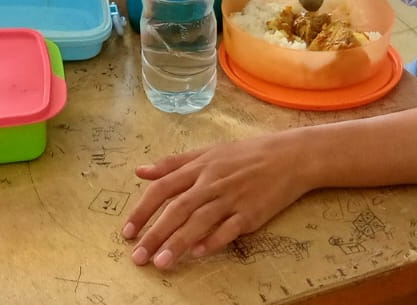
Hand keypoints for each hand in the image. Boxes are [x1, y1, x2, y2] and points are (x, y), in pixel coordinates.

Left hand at [121, 131, 313, 268]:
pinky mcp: (251, 213)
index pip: (162, 189)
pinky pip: (229, 229)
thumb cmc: (245, 155)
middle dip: (155, 234)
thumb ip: (173, 164)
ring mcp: (231, 198)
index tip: (127, 232)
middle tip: (137, 257)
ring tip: (161, 263)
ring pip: (200, 221)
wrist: (289, 157)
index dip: (142, 211)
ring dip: (179, 243)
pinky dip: (214, 240)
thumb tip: (139, 171)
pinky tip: (199, 254)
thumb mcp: (207, 152)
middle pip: (177, 209)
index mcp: (197, 168)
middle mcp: (210, 183)